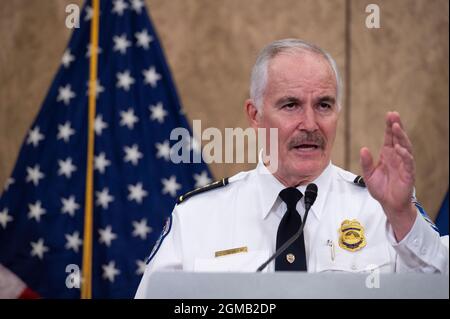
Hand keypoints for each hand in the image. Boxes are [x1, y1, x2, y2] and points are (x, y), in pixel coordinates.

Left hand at [360, 111, 416, 240]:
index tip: (389, 115)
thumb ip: (366, 162)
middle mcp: (396, 157)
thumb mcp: (368, 174)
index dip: (389, 126)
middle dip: (396, 126)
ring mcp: (403, 164)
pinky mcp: (408, 174)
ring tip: (396, 127)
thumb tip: (363, 149)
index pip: (389, 138)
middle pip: (398, 138)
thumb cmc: (381, 189)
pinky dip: (404, 154)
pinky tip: (399, 148)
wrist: (389, 204)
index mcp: (387, 155)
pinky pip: (408, 162)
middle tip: (394, 115)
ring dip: (401, 137)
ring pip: (405, 147)